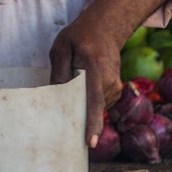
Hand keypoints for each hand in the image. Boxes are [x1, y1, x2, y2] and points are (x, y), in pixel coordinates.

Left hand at [49, 15, 123, 148]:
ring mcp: (115, 87)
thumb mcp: (62, 48)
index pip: (94, 101)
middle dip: (76, 115)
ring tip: (72, 83)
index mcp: (95, 68)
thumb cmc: (79, 37)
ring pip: (93, 107)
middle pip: (91, 108)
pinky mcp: (115, 91)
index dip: (91, 123)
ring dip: (80, 105)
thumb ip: (59, 72)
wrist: (105, 29)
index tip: (90, 143)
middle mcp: (110, 81)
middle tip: (60, 117)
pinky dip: (87, 102)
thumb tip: (56, 96)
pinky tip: (80, 88)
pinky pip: (97, 104)